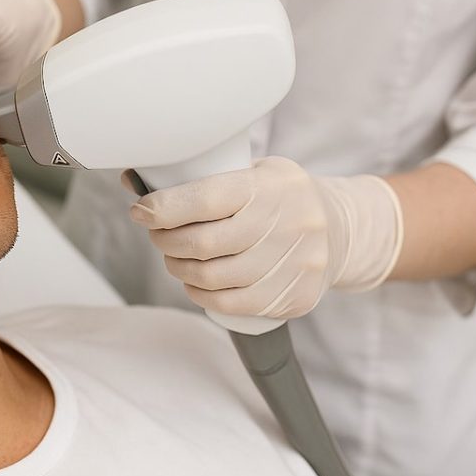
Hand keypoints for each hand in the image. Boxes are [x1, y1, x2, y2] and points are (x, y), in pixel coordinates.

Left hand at [125, 156, 403, 321]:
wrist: (341, 229)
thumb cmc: (280, 197)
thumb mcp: (252, 171)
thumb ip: (200, 175)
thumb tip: (134, 180)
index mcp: (269, 186)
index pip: (205, 198)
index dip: (163, 207)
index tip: (141, 210)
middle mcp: (285, 224)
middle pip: (202, 243)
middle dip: (166, 240)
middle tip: (158, 234)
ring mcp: (293, 264)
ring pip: (211, 278)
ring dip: (179, 268)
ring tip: (176, 257)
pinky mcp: (294, 297)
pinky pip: (230, 304)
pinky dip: (200, 294)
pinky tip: (196, 281)